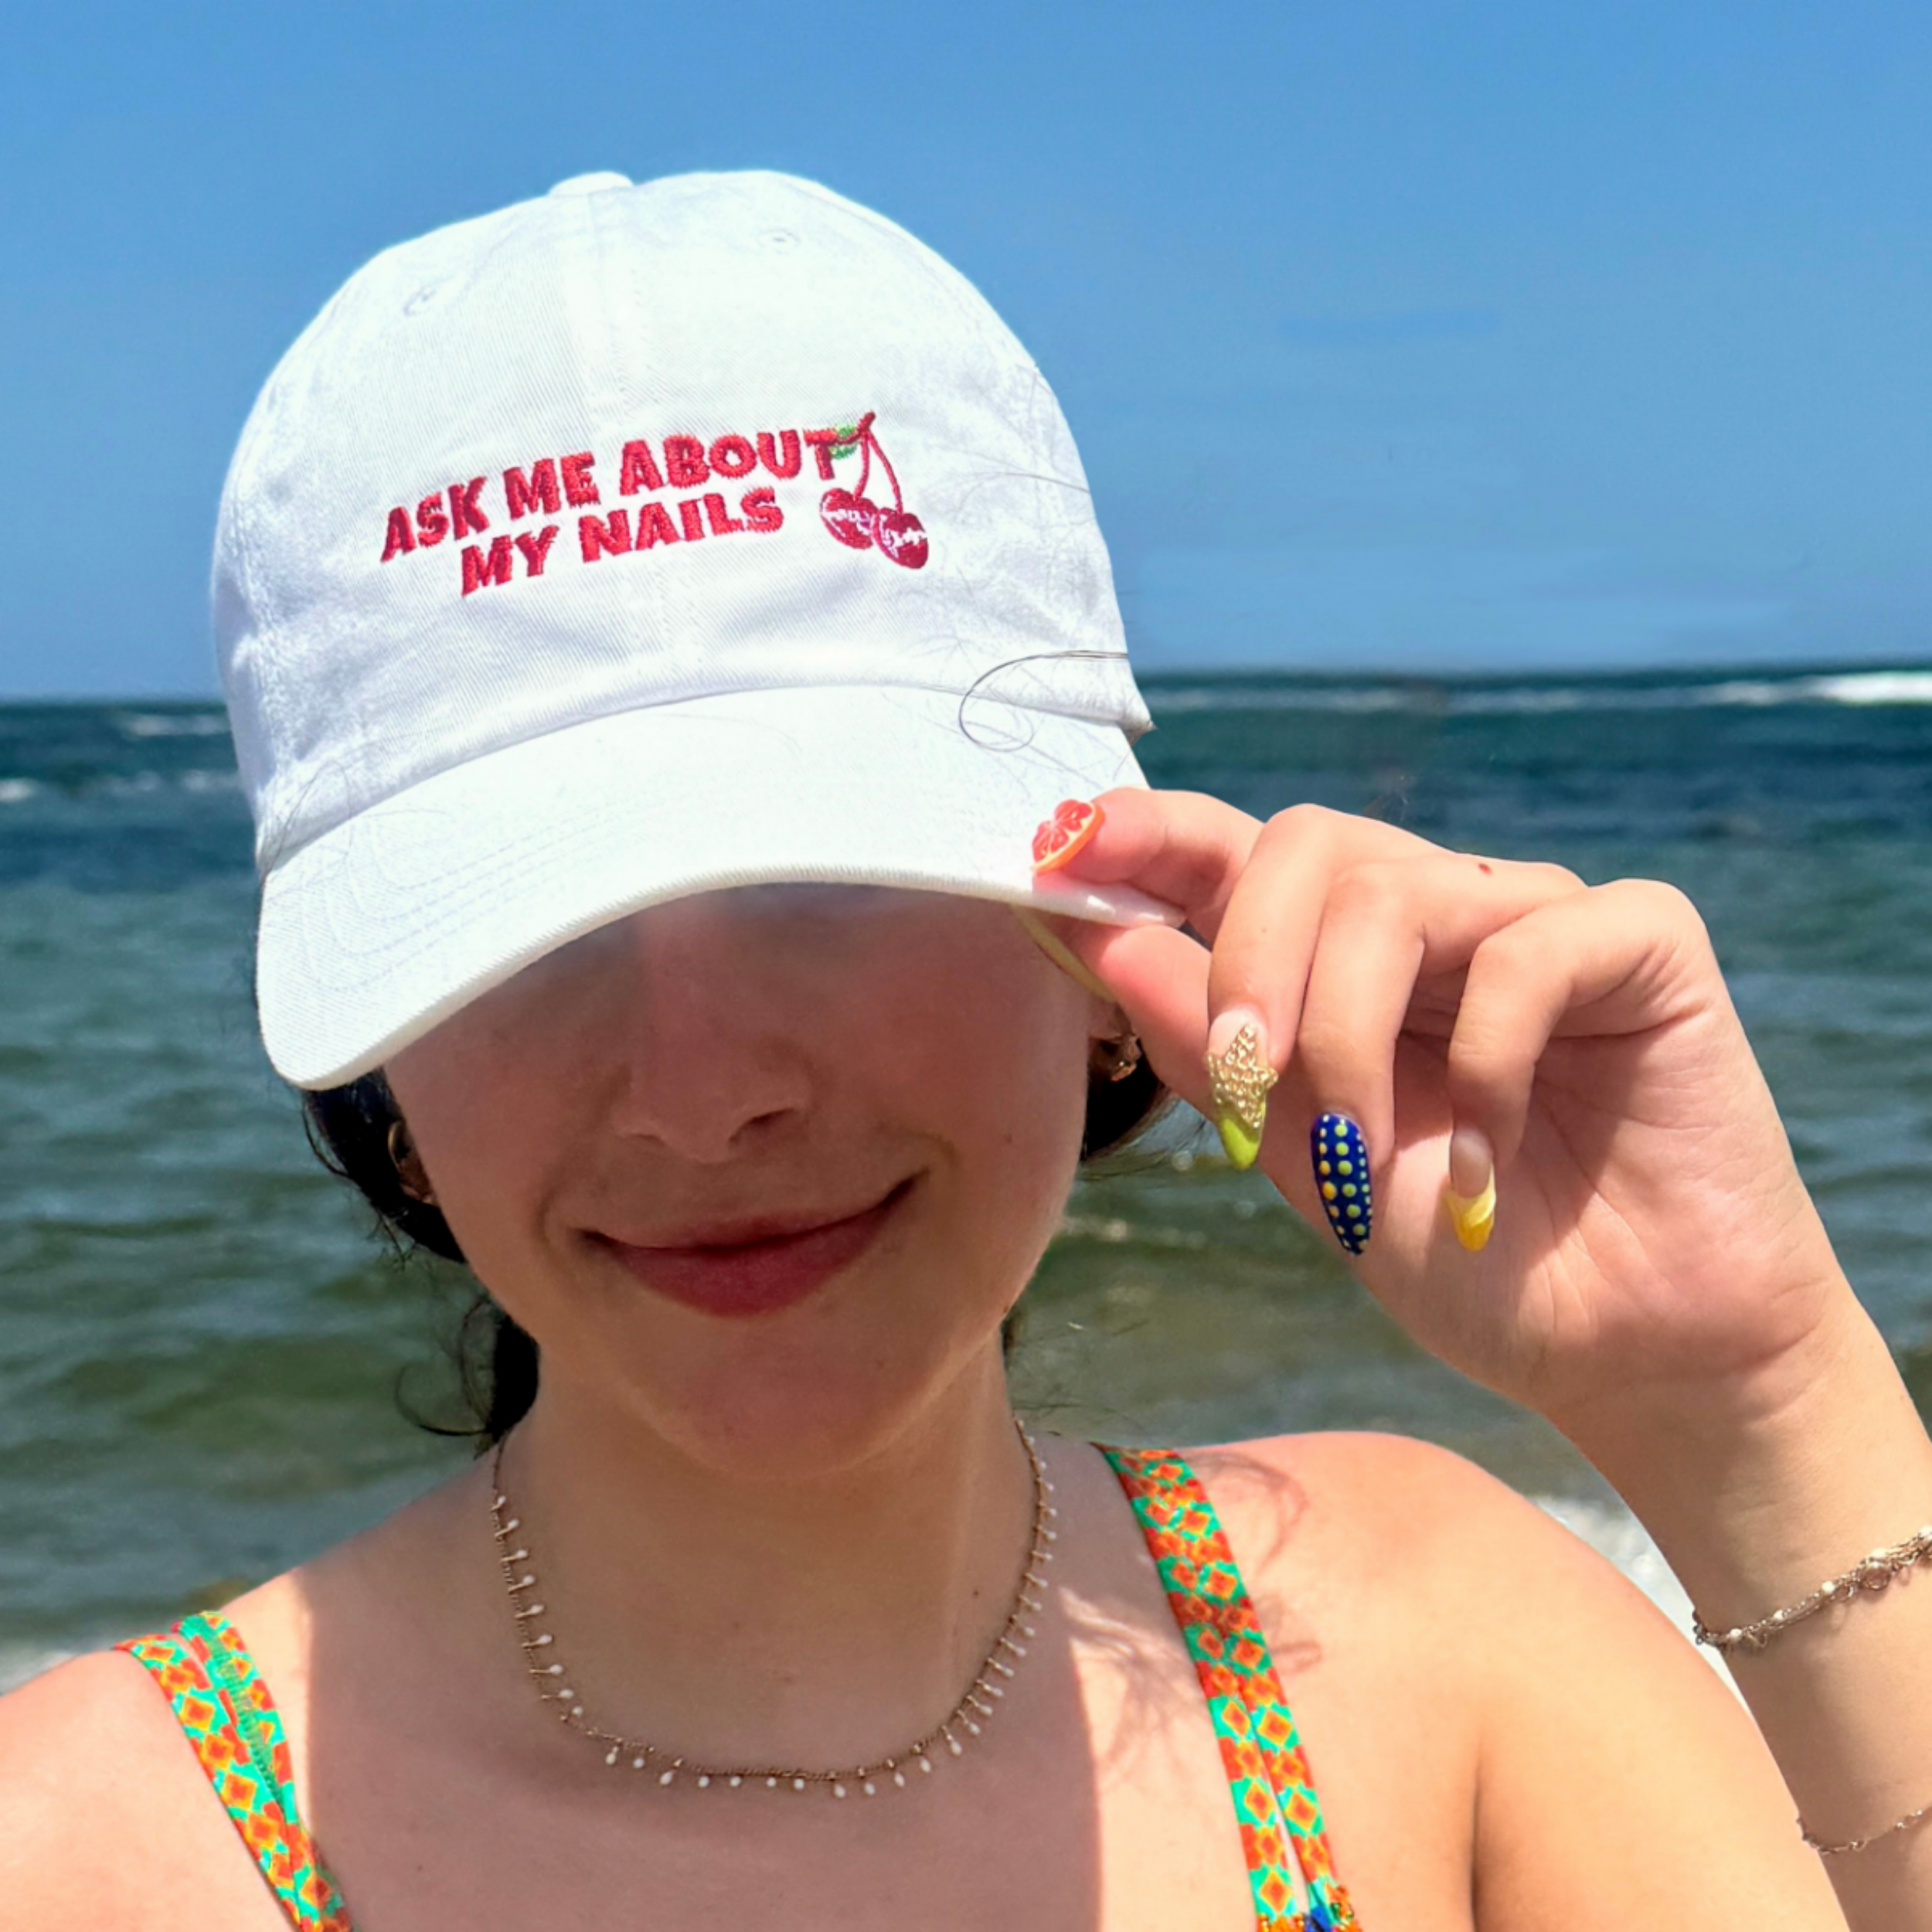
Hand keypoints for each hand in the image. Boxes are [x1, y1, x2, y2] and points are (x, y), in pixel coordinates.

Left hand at [1044, 790, 1857, 1447]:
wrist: (1632, 1357)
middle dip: (1246, 961)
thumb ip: (1213, 1052)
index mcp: (1343, 959)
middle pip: (1304, 843)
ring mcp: (1538, 917)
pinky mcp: (1643, 940)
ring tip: (1359, 1160)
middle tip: (1242, 1085)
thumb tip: (1099, 937)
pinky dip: (1485, 1072)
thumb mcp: (1305, 1163)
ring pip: (1395, 894)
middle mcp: (1436, 915)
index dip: (1148, 835)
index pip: (1235, 853)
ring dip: (1348, 1037)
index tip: (1059, 847)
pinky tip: (1483, 1180)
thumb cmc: (1465, 1261)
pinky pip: (1526, 953)